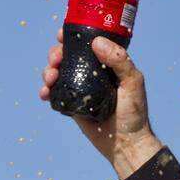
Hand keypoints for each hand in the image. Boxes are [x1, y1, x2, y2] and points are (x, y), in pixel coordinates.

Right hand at [40, 28, 162, 177]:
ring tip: (50, 78)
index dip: (71, 36)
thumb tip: (96, 42)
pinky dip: (45, 90)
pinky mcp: (72, 105)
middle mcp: (91, 74)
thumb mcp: (133, 82)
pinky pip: (54, 94)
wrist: (126, 144)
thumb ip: (120, 60)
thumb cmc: (134, 114)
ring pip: (58, 72)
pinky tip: (44, 93)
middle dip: (55, 54)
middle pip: (66, 56)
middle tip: (55, 60)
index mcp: (105, 64)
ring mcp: (80, 89)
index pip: (85, 44)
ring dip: (48, 70)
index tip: (61, 35)